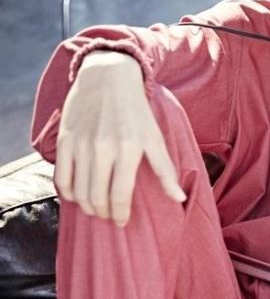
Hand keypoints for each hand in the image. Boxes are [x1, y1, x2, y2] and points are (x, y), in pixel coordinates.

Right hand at [53, 51, 186, 226]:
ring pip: (78, 192)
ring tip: (95, 208)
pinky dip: (67, 193)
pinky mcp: (65, 140)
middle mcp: (102, 148)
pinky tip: (77, 195)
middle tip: (109, 216)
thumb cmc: (136, 110)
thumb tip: (179, 199)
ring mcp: (81, 145)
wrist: (107, 76)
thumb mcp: (154, 137)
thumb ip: (165, 170)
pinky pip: (61, 177)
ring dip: (86, 206)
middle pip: (96, 198)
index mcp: (128, 149)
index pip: (120, 196)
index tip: (122, 222)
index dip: (121, 215)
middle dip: (103, 214)